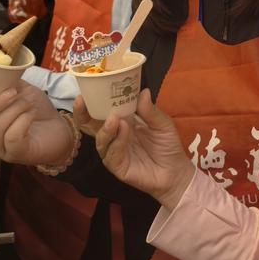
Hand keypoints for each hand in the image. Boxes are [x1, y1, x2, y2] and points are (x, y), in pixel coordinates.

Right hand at [0, 81, 74, 165]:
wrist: (60, 128)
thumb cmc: (34, 108)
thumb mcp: (18, 88)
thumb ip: (3, 81)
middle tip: (11, 92)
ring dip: (13, 110)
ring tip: (27, 102)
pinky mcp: (16, 154)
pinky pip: (12, 137)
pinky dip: (23, 120)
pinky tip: (32, 113)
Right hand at [88, 90, 194, 208]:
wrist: (175, 172)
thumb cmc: (167, 146)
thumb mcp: (162, 124)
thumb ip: (150, 110)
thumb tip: (143, 91)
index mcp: (121, 122)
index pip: (100, 110)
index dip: (91, 100)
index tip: (87, 88)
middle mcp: (113, 136)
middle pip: (90, 126)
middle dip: (83, 114)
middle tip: (83, 101)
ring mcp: (114, 152)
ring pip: (100, 140)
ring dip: (105, 128)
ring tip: (114, 118)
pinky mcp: (118, 167)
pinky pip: (112, 154)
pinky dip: (117, 142)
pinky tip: (124, 131)